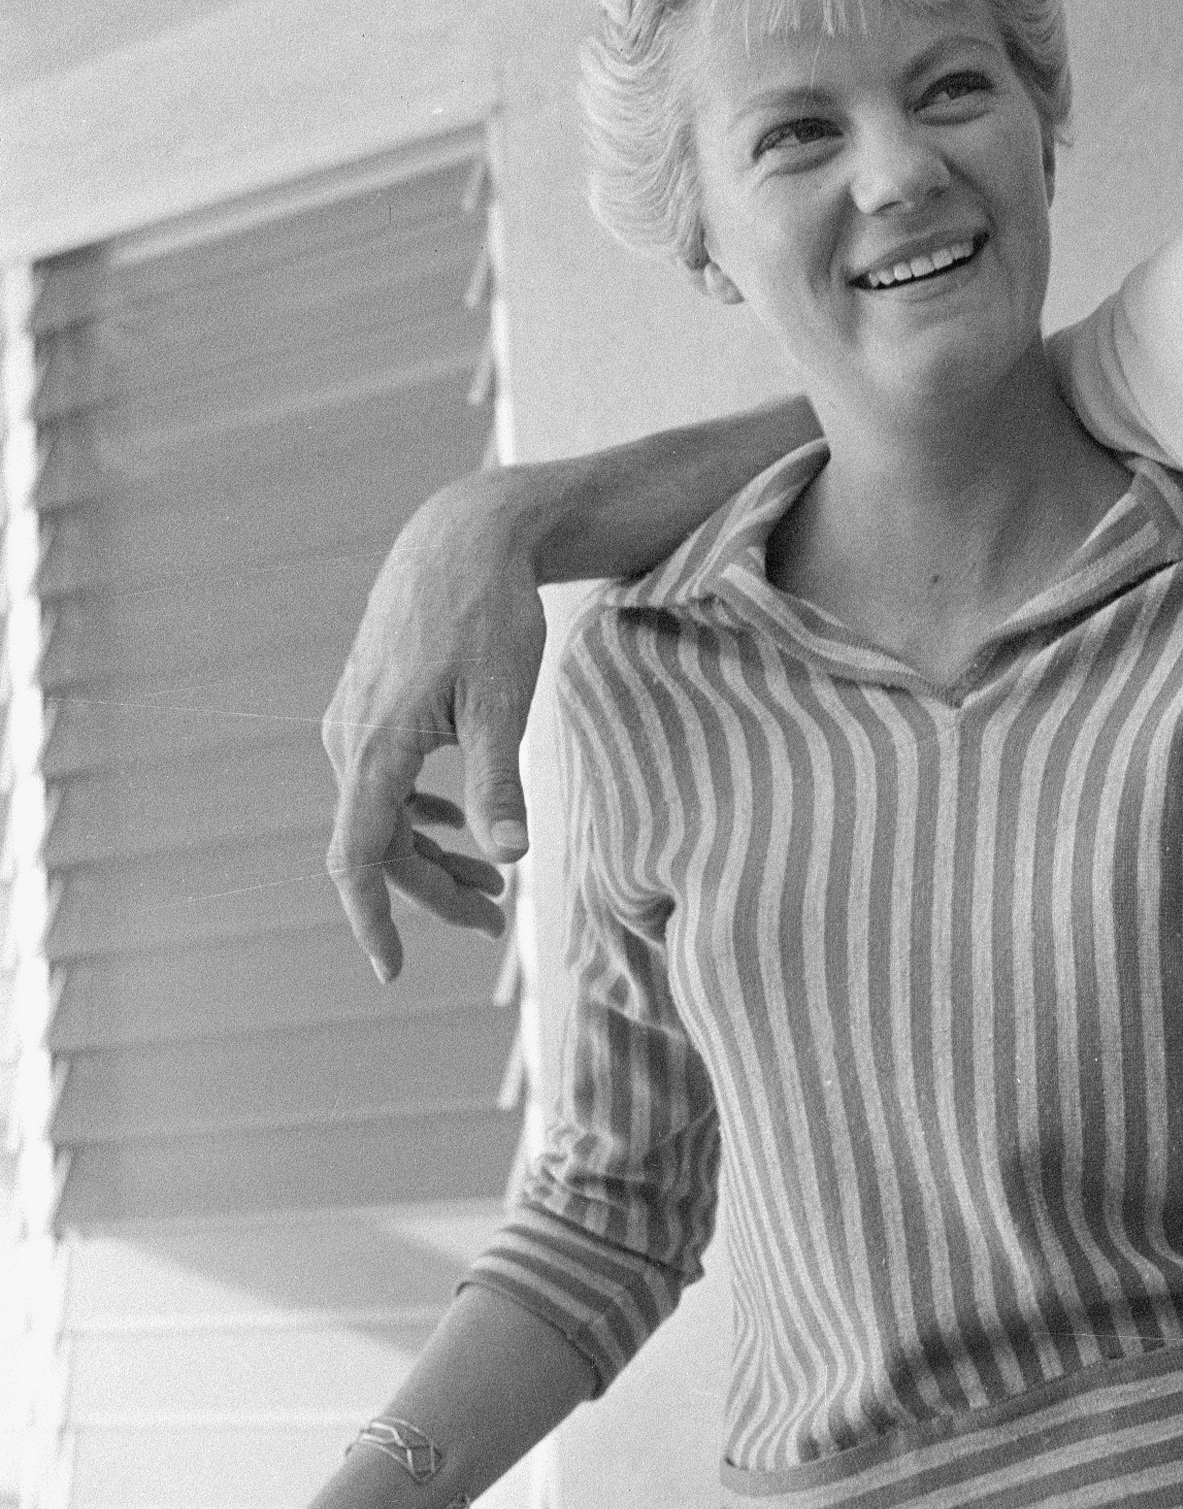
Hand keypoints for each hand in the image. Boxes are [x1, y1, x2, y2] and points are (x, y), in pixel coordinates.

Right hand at [322, 473, 546, 982]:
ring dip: (431, 853)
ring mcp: (353, 721)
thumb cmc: (490, 614)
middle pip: (379, 845)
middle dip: (433, 892)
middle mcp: (349, 740)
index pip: (359, 859)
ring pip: (382, 813)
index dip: (374, 921)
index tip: (393, 970)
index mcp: (374, 748)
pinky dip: (419, 813)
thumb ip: (499, 784)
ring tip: (491, 886)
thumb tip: (507, 857)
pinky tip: (454, 824)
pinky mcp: (370, 704)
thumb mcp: (505, 701)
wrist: (464, 537)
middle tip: (495, 924)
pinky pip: (383, 780)